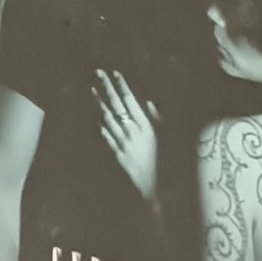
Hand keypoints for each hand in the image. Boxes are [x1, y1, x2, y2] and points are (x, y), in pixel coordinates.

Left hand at [94, 70, 159, 206]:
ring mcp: (123, 144)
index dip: (122, 85)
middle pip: (116, 105)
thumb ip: (158, 118)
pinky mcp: (118, 156)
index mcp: (145, 124)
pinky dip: (102, 126)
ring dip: (99, 104)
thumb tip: (149, 102)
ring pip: (108, 120)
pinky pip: (107, 139)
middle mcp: (132, 132)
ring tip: (92, 91)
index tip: (114, 72)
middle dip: (107, 88)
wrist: (159, 188)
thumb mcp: (169, 136)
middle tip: (97, 73)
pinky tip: (97, 119)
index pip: (130, 100)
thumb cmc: (169, 162)